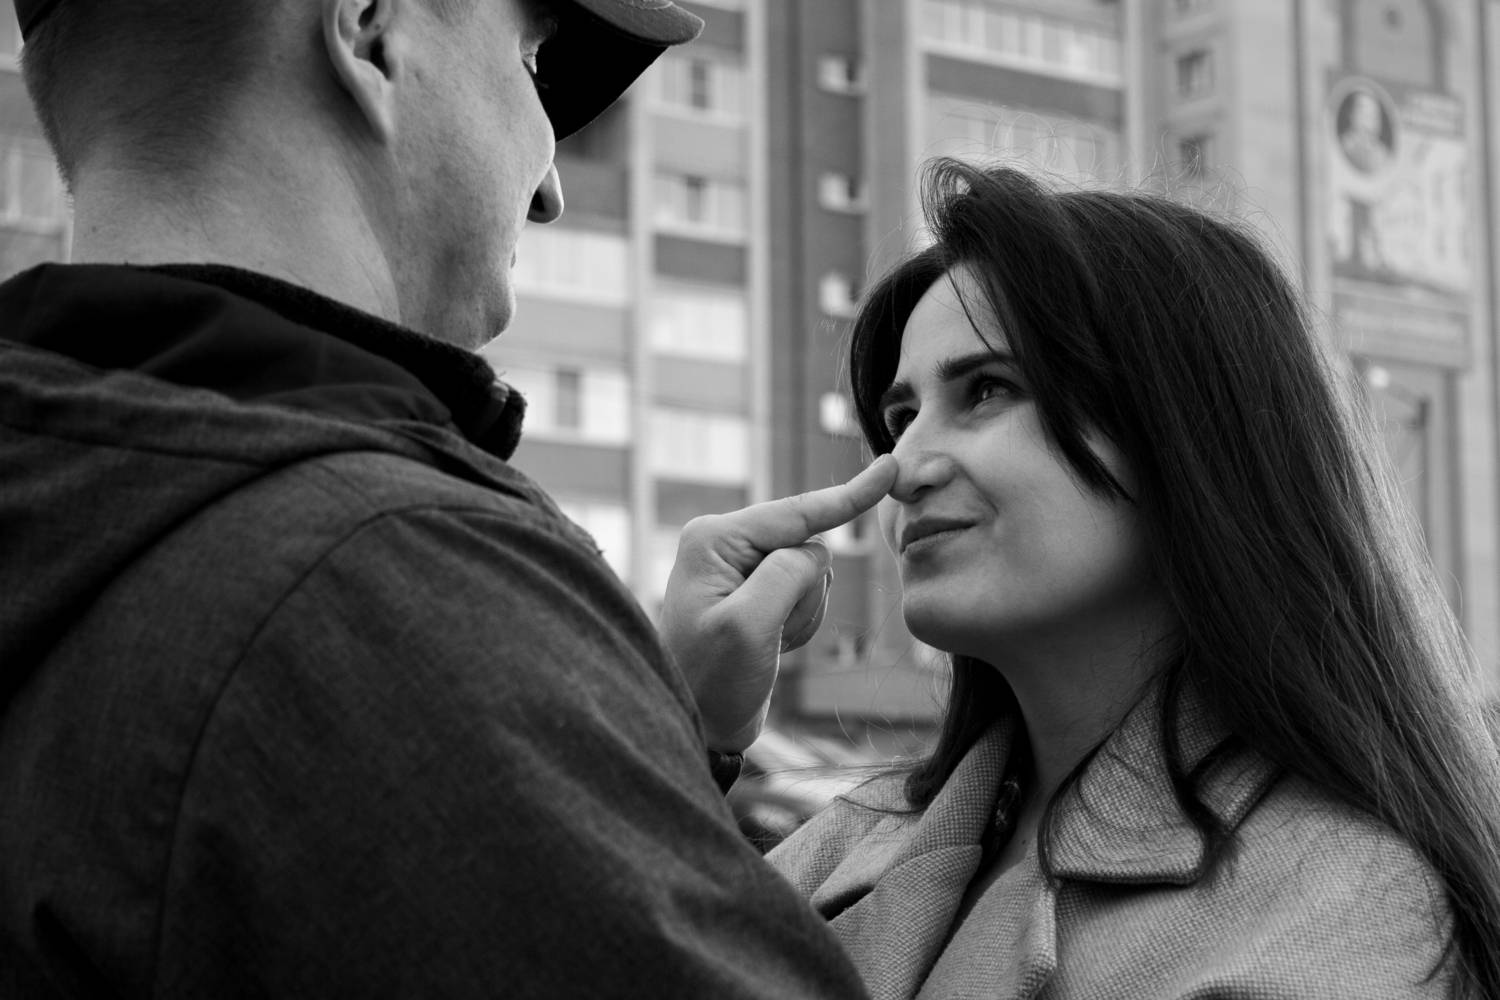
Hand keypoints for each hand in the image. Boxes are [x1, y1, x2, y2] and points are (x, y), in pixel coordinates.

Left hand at [659, 456, 897, 751]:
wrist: (700, 726)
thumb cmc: (711, 681)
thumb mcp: (747, 627)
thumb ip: (786, 576)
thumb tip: (814, 551)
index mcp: (714, 539)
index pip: (795, 512)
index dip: (848, 496)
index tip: (890, 466)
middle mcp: (726, 545)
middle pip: (807, 548)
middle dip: (804, 595)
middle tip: (770, 636)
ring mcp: (742, 569)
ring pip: (813, 573)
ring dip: (803, 614)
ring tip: (767, 645)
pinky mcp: (757, 593)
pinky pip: (807, 595)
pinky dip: (801, 623)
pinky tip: (773, 648)